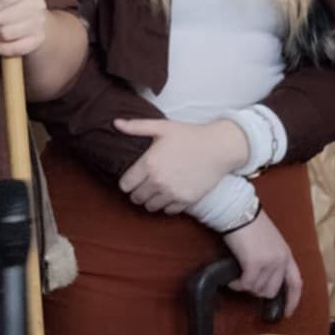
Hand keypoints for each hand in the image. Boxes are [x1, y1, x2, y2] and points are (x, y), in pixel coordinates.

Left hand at [115, 116, 248, 212]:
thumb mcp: (162, 127)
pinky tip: (170, 194)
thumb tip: (115, 123)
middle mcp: (158, 181)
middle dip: (137, 192)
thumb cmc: (189, 135)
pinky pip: (168, 211)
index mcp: (149, 164)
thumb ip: (137, 127)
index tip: (132, 179)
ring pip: (150, 207)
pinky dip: (167, 205)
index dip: (126, 182)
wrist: (218, 148)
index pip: (125, 185)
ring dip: (150, 200)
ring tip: (156, 190)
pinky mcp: (186, 201)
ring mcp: (172, 193)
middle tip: (144, 185)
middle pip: (136, 198)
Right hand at [223, 211, 302, 317]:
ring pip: (257, 290)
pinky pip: (246, 285)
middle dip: (257, 291)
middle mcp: (281, 261)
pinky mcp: (254, 265)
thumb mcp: (269, 242)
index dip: (293, 300)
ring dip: (245, 287)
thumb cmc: (249, 224)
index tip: (287, 312)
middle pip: (271, 291)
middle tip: (245, 283)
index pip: (296, 283)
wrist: (238, 212)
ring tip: (237, 276)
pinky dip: (237, 285)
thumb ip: (272, 258)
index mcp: (287, 255)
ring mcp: (269, 263)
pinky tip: (231, 279)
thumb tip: (263, 276)